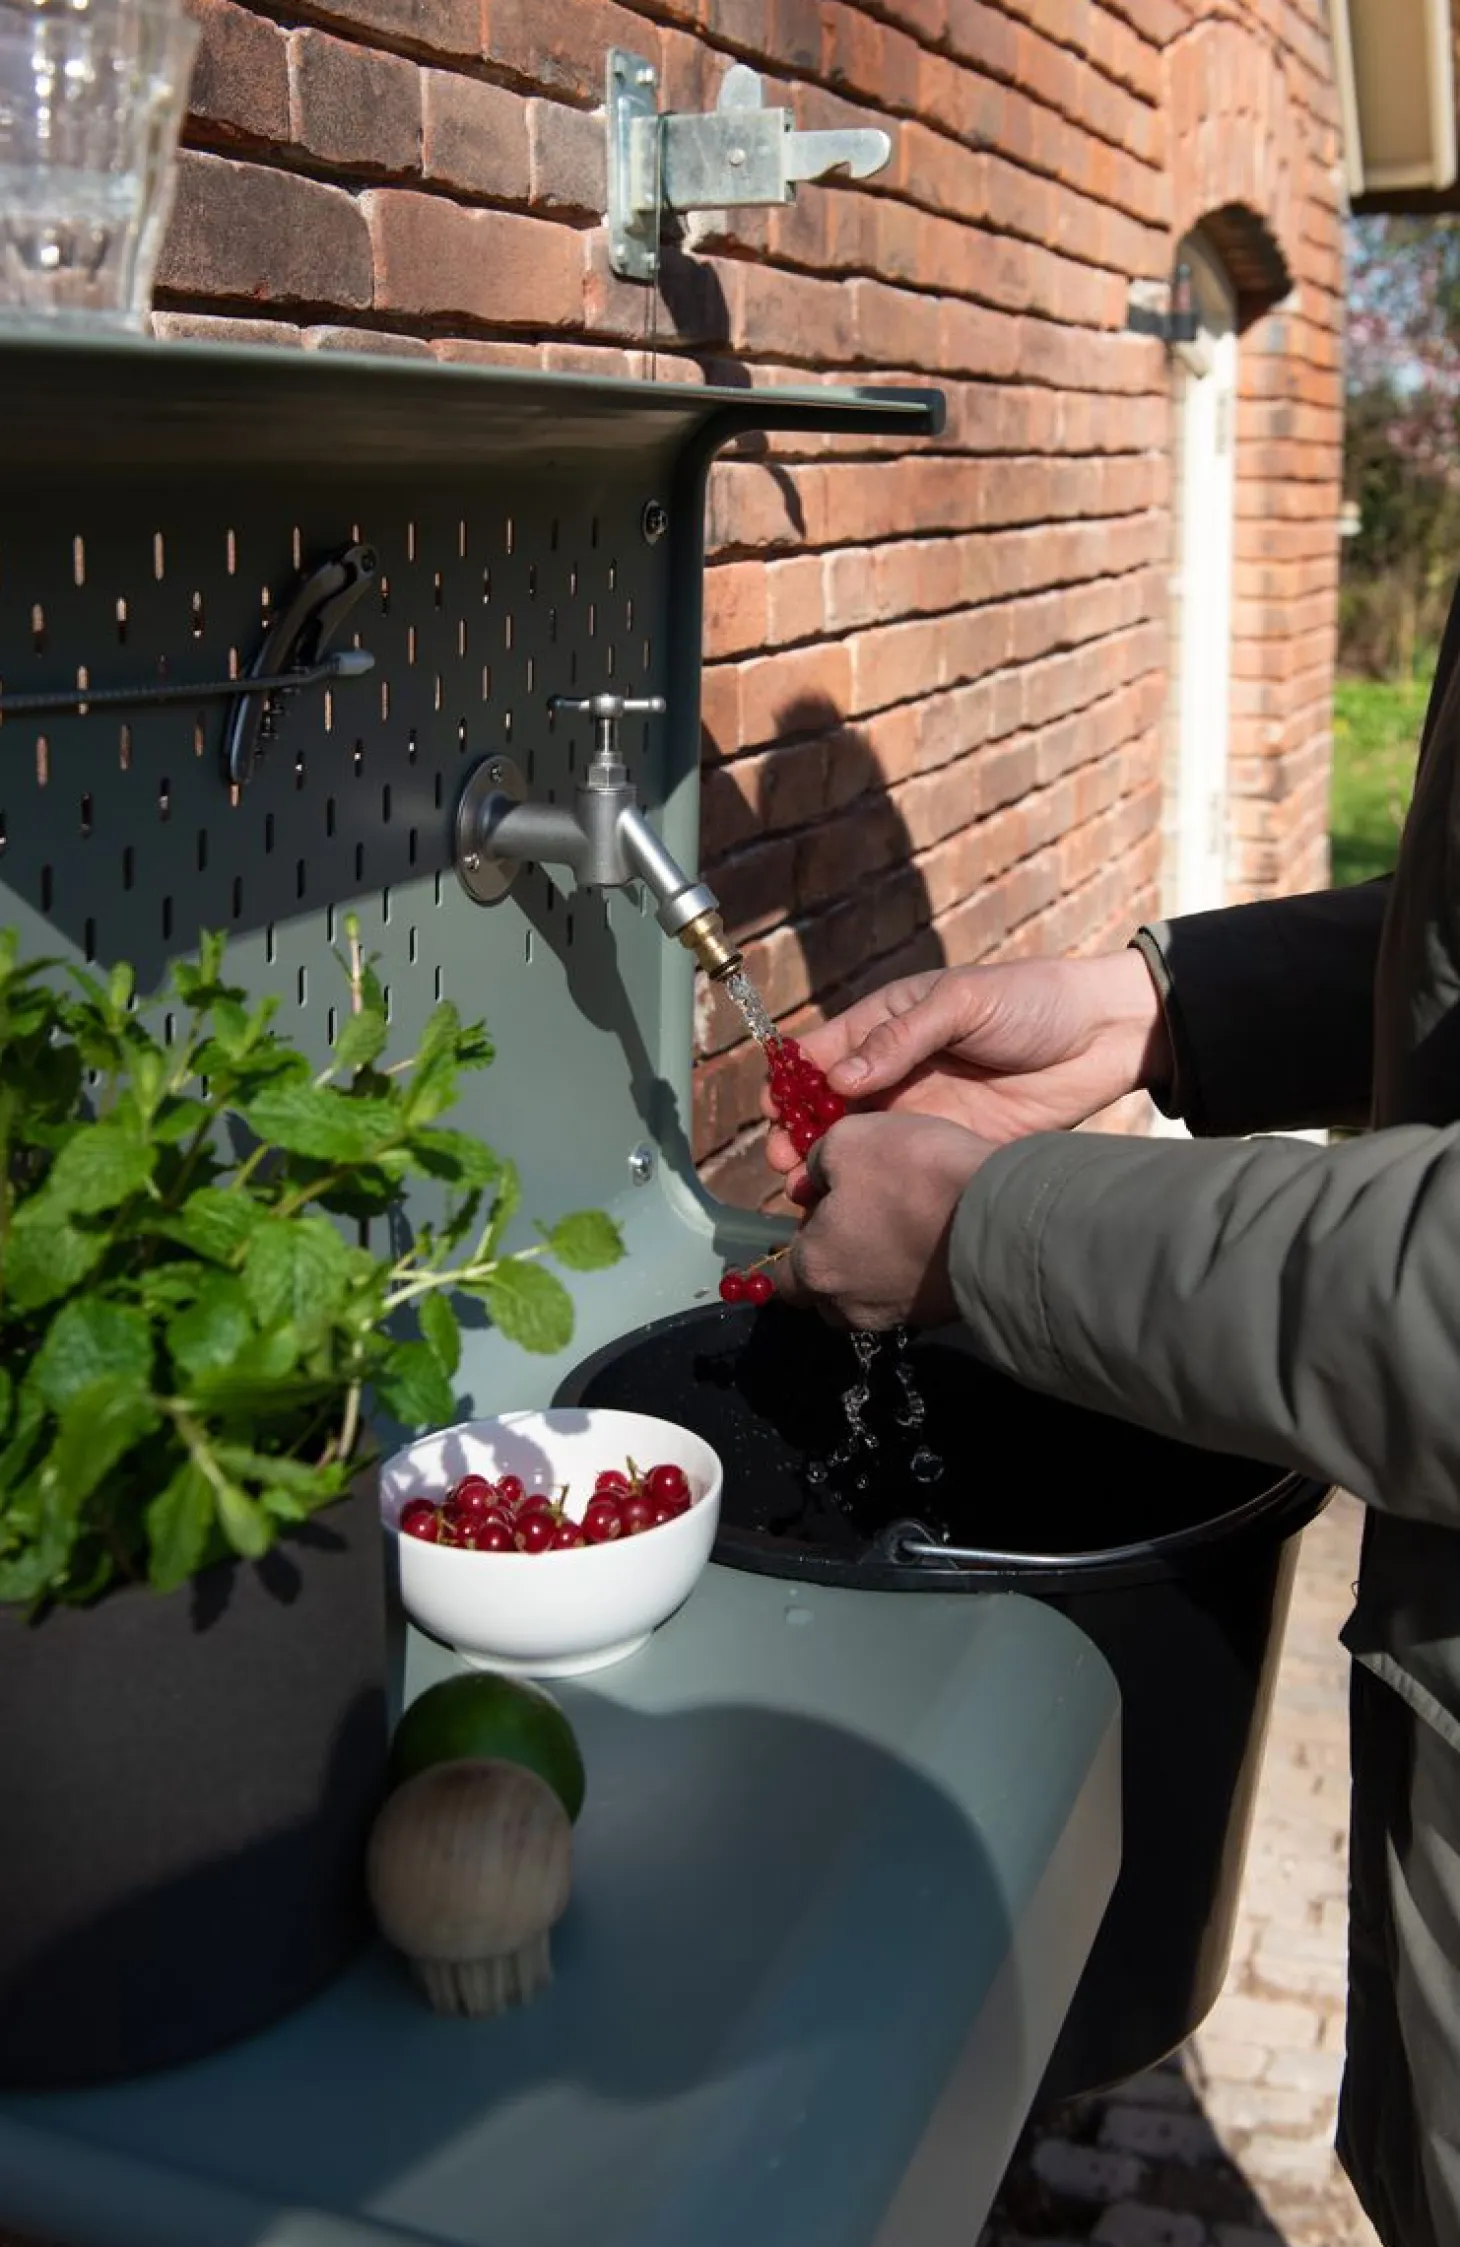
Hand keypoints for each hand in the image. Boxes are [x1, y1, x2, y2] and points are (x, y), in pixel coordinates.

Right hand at [766, 950, 1168, 1194]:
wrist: (1104, 1039)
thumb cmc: (1032, 1002)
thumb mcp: (962, 1003)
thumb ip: (900, 1039)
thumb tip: (838, 1080)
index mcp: (887, 1025)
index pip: (820, 1054)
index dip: (789, 1081)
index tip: (774, 1110)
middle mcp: (893, 1073)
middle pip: (826, 1109)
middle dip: (797, 1134)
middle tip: (785, 1162)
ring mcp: (919, 1114)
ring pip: (855, 1147)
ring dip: (826, 1167)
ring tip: (807, 1191)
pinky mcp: (947, 1148)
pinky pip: (898, 1171)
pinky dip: (870, 1189)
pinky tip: (853, 1206)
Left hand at [774, 1114, 993, 1330]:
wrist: (1005, 1216)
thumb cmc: (914, 1176)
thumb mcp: (850, 1139)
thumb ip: (818, 1161)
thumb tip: (816, 1179)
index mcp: (816, 1269)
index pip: (780, 1278)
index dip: (792, 1244)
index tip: (810, 1215)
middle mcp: (850, 1305)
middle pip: (825, 1292)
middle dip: (831, 1260)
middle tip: (852, 1217)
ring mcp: (899, 1315)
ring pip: (867, 1296)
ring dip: (872, 1267)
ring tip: (894, 1224)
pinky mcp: (940, 1313)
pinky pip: (910, 1292)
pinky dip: (912, 1269)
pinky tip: (930, 1233)